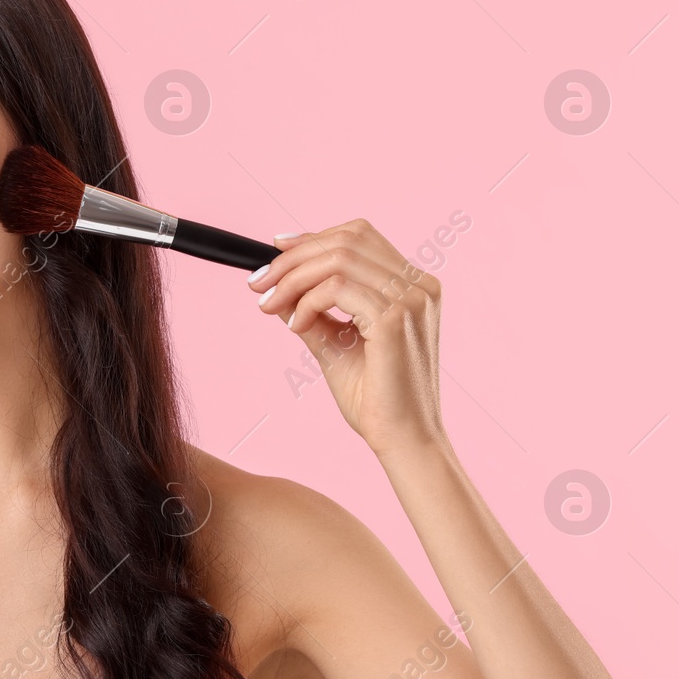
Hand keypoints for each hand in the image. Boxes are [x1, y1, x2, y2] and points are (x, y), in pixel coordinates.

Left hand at [247, 219, 445, 457]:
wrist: (402, 441)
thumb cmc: (374, 399)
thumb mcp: (335, 343)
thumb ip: (312, 309)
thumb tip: (275, 284)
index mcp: (414, 285)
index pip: (359, 236)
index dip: (312, 238)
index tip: (273, 253)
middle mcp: (420, 284)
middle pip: (347, 239)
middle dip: (294, 257)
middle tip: (258, 284)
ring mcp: (412, 298)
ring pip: (338, 259)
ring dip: (293, 279)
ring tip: (270, 306)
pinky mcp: (395, 318)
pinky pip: (337, 289)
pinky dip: (307, 302)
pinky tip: (297, 328)